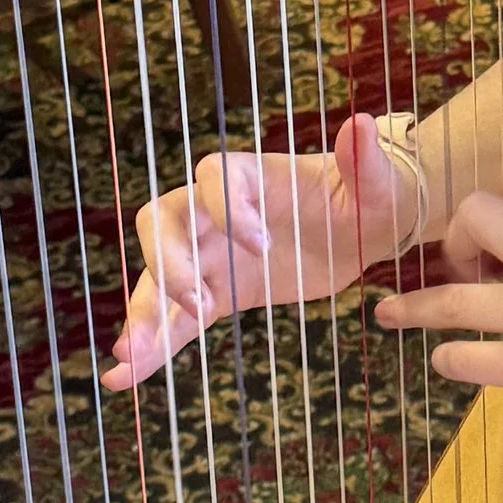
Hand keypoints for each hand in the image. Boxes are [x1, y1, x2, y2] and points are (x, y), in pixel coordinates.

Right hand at [103, 116, 419, 388]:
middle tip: (196, 302)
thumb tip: (360, 125)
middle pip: (164, 223)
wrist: (364, 230)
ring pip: (159, 277)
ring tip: (129, 355)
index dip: (227, 206)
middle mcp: (217, 211)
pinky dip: (152, 347)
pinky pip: (174, 319)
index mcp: (251, 175)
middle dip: (168, 261)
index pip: (215, 176)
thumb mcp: (376, 184)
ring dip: (143, 313)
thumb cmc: (369, 196)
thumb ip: (364, 160)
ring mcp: (210, 254)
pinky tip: (126, 377)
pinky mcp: (216, 293)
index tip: (260, 243)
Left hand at [374, 165, 502, 468]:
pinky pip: (462, 358)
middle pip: (474, 214)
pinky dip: (449, 360)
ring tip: (389, 314)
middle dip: (454, 241)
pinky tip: (453, 363)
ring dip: (412, 307)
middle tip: (461, 271)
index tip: (490, 233)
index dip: (493, 200)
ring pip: (449, 297)